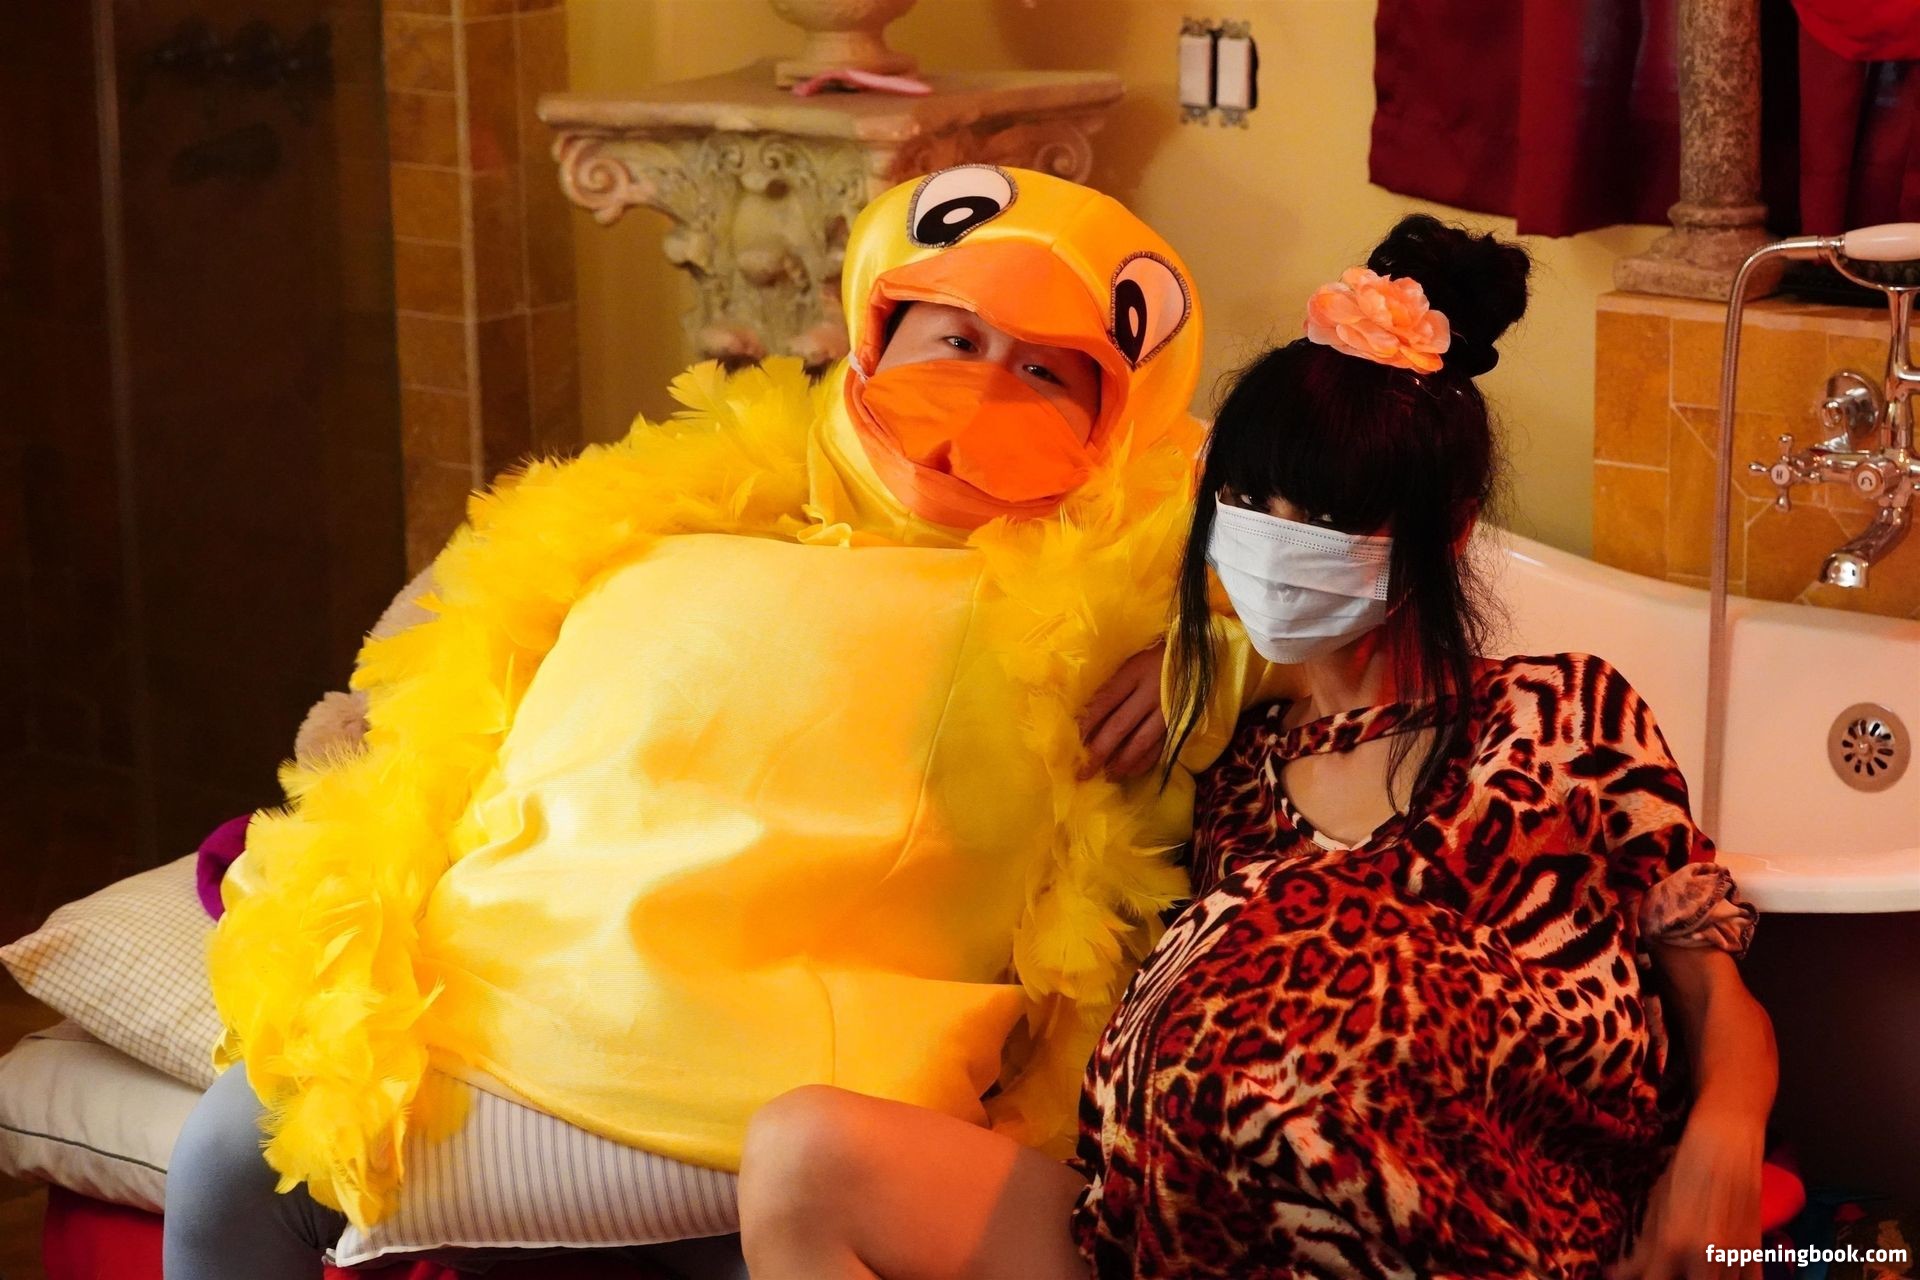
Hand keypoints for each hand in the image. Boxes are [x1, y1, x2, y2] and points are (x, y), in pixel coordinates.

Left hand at [1077, 642, 1167, 780]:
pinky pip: (1160, 747)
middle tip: (1082, 772)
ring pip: (1140, 742)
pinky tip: (1130, 771)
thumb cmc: (1156, 652)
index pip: (1104, 701)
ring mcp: (1167, 710)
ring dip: (1120, 763)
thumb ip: (1112, 680)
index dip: (1086, 724)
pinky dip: (1144, 763)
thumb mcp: (1131, 658)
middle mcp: (1151, 693)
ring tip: (1104, 776)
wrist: (1199, 650)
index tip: (1069, 742)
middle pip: (1119, 726)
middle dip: (1098, 752)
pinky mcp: (1180, 721)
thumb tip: (1083, 710)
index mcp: (1135, 672)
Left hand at [1609, 1105, 1764, 1279]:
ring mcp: (1734, 1259)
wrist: (1726, 1142)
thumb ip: (1642, 1249)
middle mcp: (1704, 1258)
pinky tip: (1712, 1274)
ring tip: (1685, 1268)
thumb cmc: (1683, 1170)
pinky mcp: (1755, 1254)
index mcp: (1672, 1245)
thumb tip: (1617, 1275)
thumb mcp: (1654, 1207)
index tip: (1625, 1278)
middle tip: (1660, 1270)